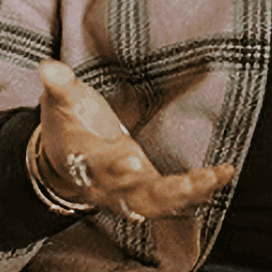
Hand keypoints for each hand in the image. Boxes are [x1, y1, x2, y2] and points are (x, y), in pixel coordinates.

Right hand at [34, 60, 235, 219]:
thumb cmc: (69, 127)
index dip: (115, 169)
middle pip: (135, 199)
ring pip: (159, 205)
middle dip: (164, 193)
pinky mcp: (149, 192)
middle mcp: (109, 187)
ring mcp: (130, 194)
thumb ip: (60, 86)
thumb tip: (48, 66)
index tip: (132, 161)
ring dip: (189, 196)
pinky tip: (222, 177)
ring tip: (216, 179)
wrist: (65, 162)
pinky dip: (199, 193)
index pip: (99, 169)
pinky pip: (175, 201)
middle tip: (192, 183)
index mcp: (86, 163)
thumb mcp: (62, 103)